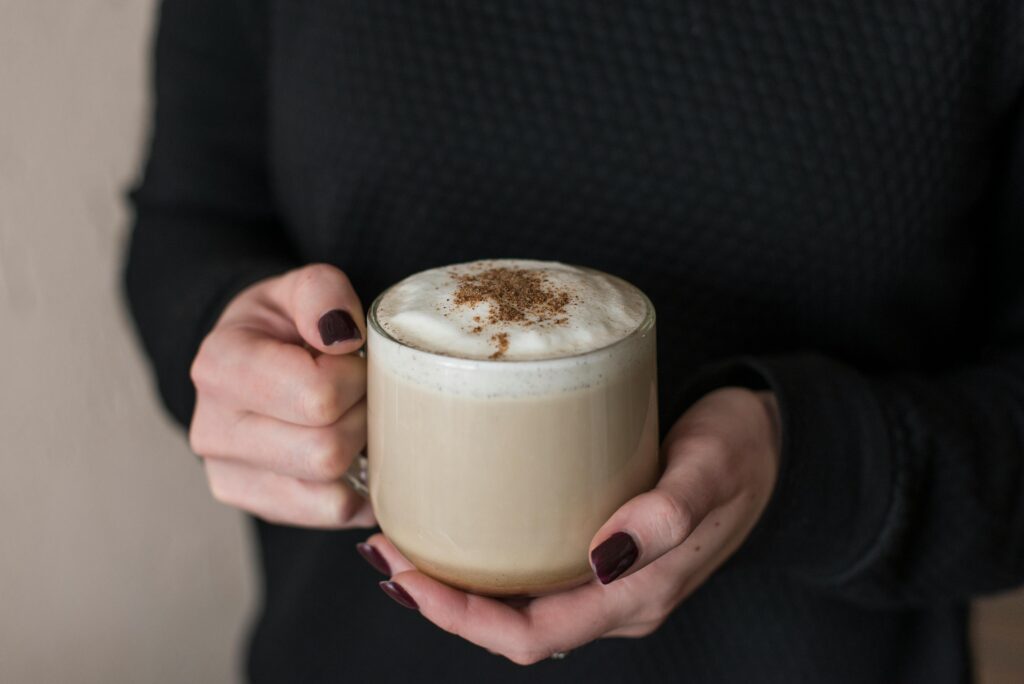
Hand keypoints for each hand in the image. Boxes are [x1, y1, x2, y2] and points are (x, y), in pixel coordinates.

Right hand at [189, 264, 373, 527]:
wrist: (249, 356)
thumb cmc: (283, 324)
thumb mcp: (300, 288)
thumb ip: (323, 293)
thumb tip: (341, 336)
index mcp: (220, 366)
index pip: (318, 396)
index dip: (355, 378)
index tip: (352, 360)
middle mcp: (212, 429)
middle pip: (326, 451)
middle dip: (363, 418)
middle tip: (362, 392)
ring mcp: (228, 475)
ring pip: (330, 491)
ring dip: (360, 453)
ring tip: (354, 418)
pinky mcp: (255, 503)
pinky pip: (331, 514)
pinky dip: (359, 489)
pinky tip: (355, 456)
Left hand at [360, 387, 779, 663]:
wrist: (773, 444)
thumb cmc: (741, 452)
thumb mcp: (710, 470)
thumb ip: (667, 513)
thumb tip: (604, 556)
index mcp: (637, 596)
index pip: (531, 635)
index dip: (460, 617)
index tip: (405, 575)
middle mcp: (617, 598)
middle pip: (513, 627)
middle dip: (442, 599)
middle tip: (384, 549)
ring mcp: (610, 578)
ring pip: (521, 603)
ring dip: (459, 582)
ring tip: (406, 540)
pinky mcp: (605, 548)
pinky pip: (536, 572)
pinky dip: (489, 559)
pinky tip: (463, 525)